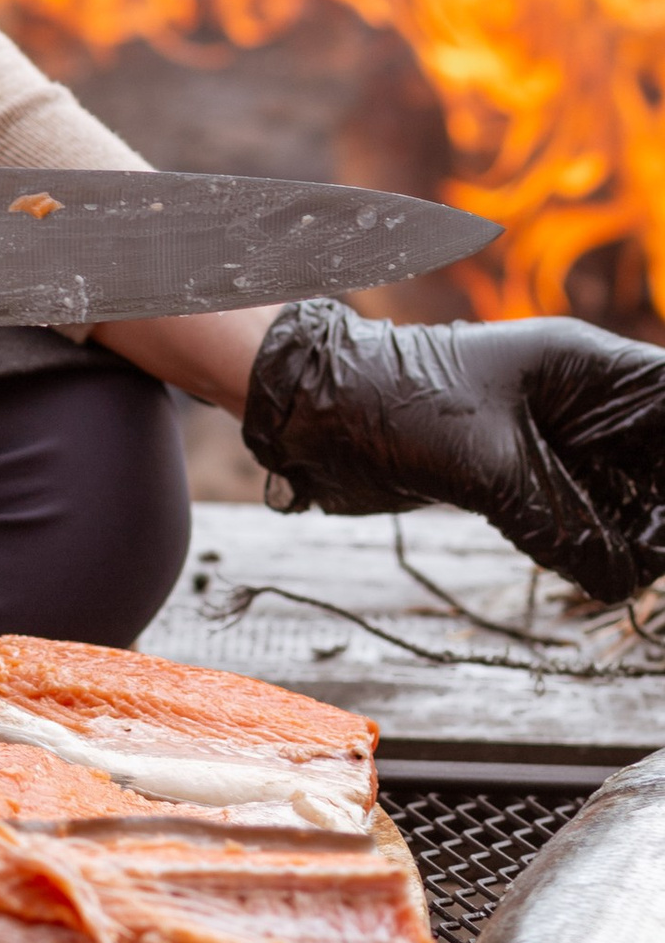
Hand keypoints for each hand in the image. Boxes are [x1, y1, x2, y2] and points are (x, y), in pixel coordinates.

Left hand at [244, 297, 664, 602]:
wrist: (312, 412)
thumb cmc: (390, 406)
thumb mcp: (486, 469)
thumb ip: (562, 525)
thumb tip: (626, 578)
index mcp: (579, 364)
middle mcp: (577, 396)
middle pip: (656, 447)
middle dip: (661, 498)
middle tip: (660, 550)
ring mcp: (553, 435)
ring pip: (627, 484)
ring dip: (639, 526)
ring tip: (642, 561)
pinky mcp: (524, 471)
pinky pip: (587, 508)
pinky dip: (603, 539)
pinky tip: (612, 568)